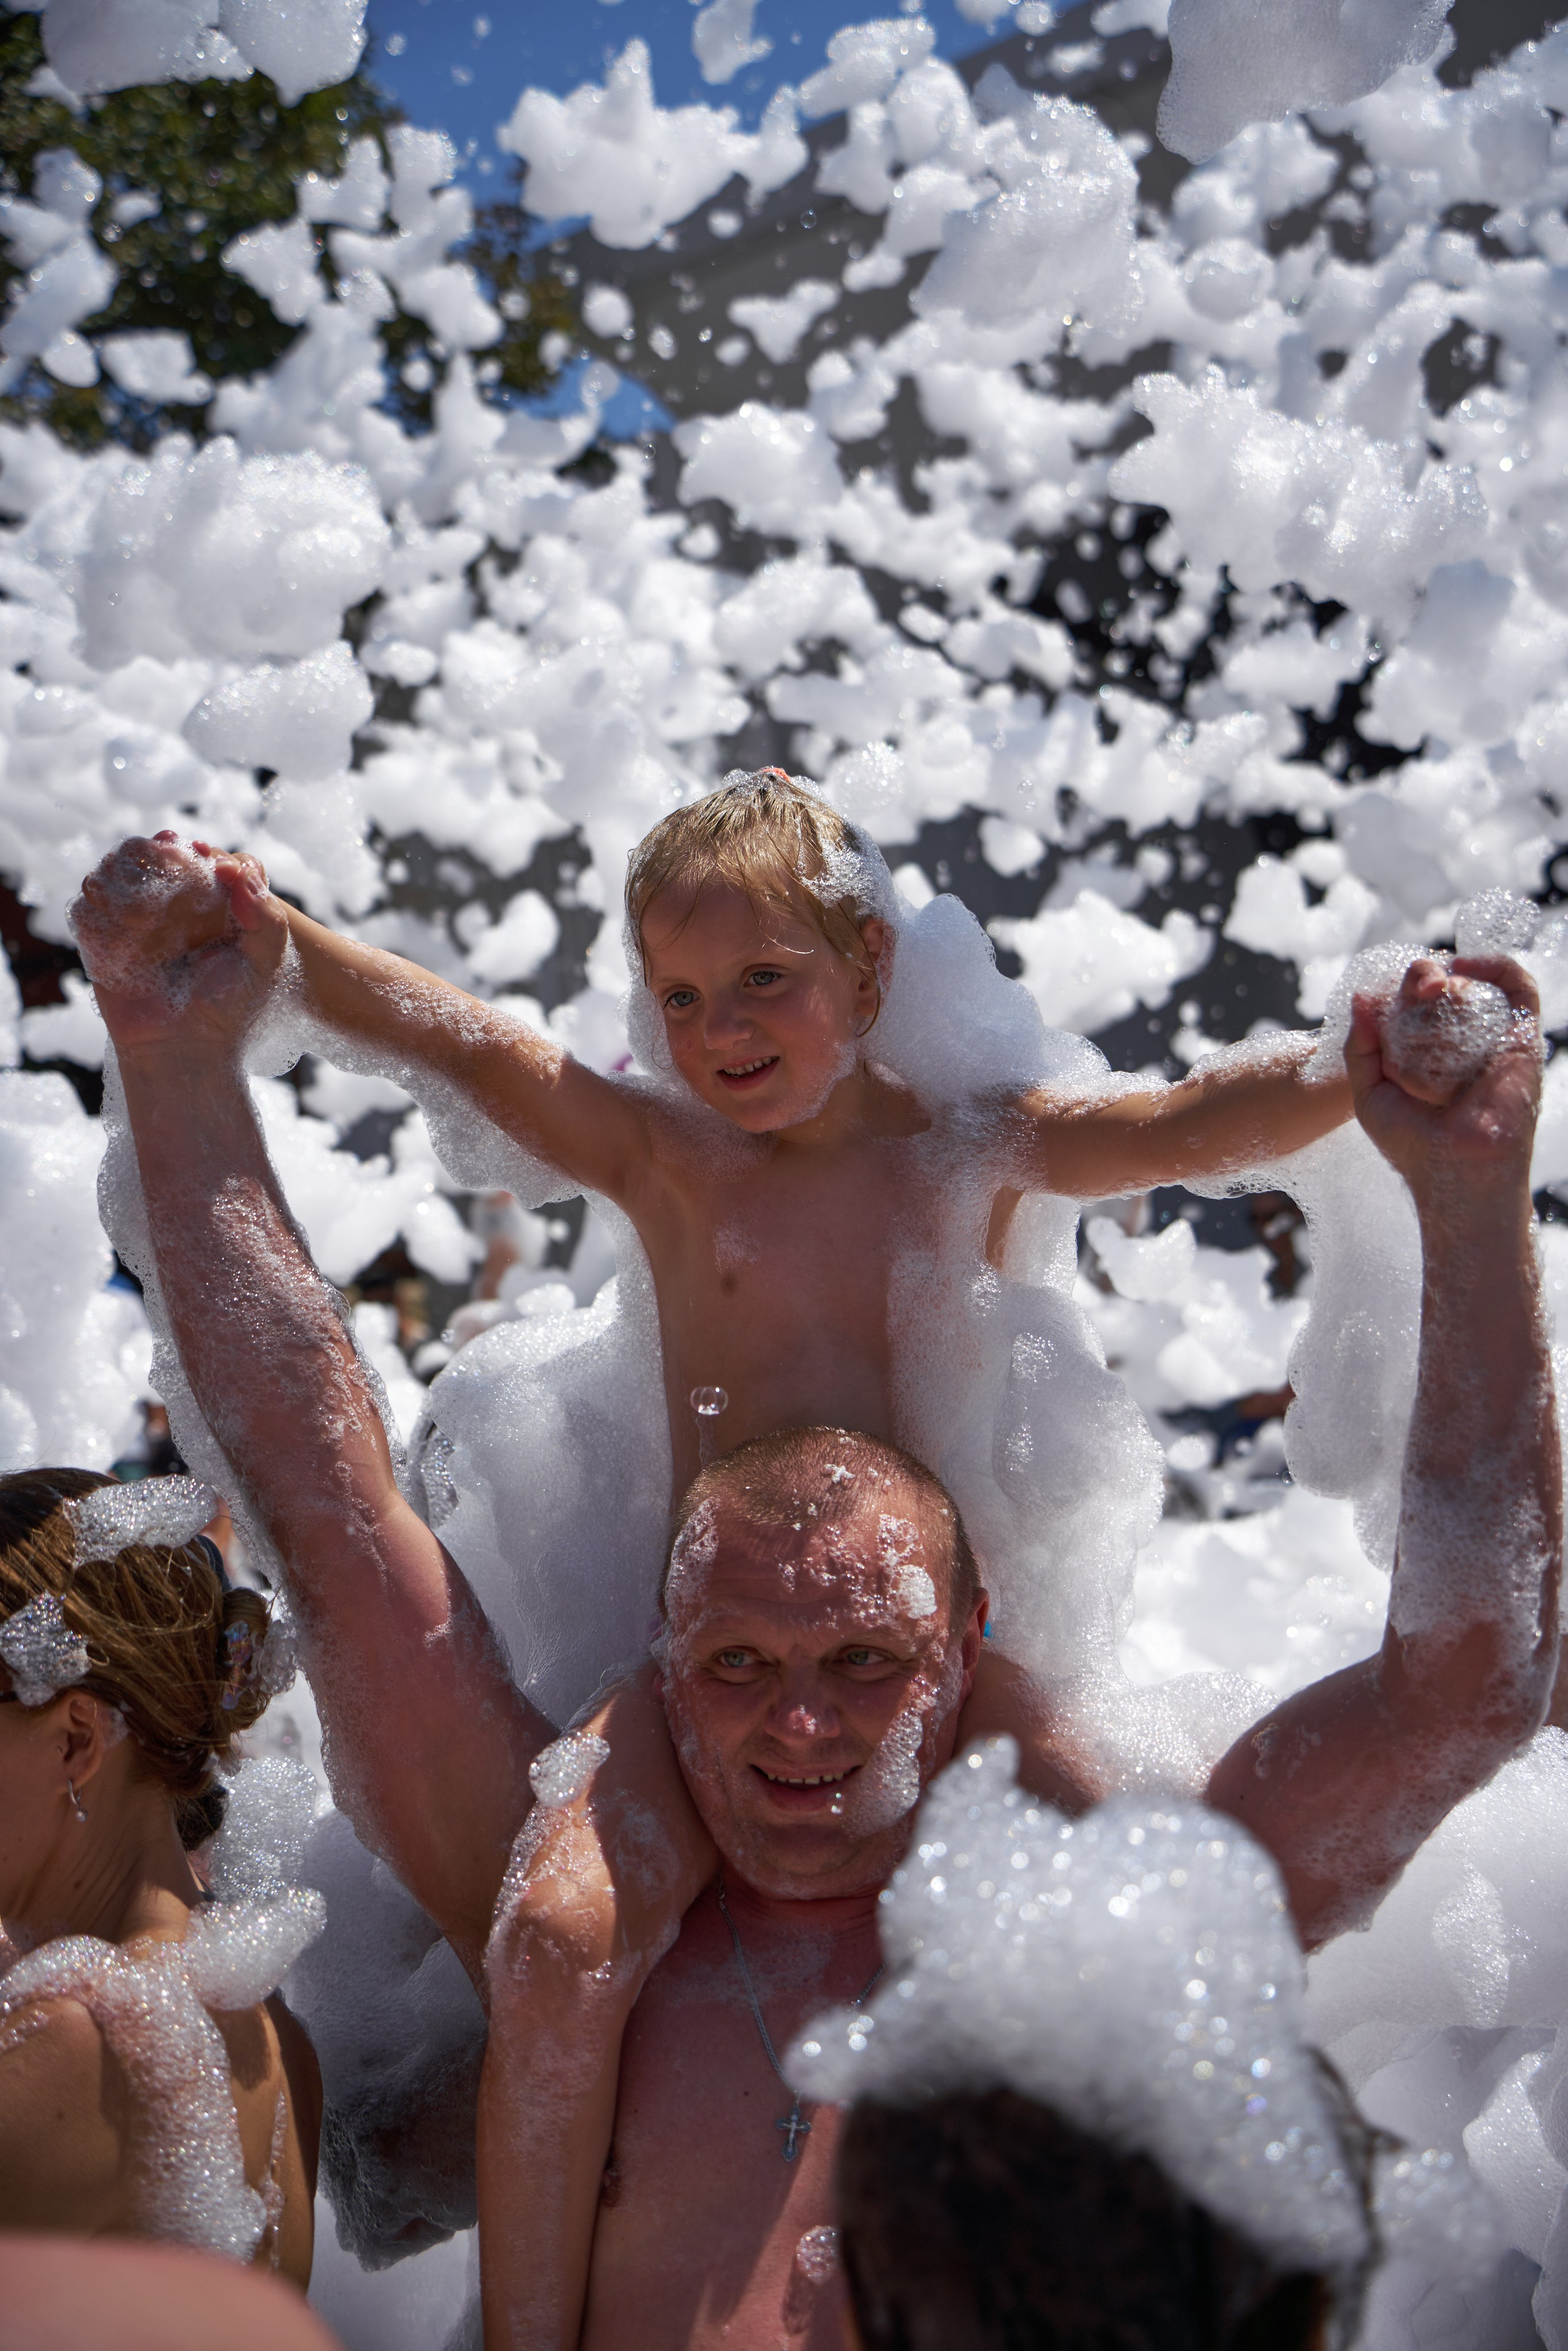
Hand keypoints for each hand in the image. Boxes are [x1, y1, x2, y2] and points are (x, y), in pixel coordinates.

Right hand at [71, 831, 287, 1060]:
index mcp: (208, 905)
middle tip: (170, 858)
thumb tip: (237, 866)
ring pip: (115, 870)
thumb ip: (266, 915)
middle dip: (158, 852)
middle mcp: (168, 907)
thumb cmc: (228, 1009)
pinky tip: (122, 923)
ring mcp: (131, 920)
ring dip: (125, 872)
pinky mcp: (100, 940)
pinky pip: (86, 907)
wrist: (184, 1049)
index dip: (202, 852)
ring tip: (147, 899)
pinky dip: (97, 906)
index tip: (210, 861)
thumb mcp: (263, 961)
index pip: (201, 857)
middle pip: (152, 853)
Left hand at [1347, 955, 1540, 1204]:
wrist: (1455, 1172)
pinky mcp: (1523, 1036)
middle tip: (1411, 987)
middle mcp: (1462, 1043)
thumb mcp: (1370, 1093)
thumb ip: (1360, 1047)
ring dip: (1449, 973)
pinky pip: (1518, 985)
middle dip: (1420, 976)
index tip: (1379, 996)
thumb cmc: (1413, 1145)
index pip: (1414, 1003)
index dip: (1397, 990)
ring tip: (1429, 987)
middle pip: (1444, 987)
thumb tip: (1361, 997)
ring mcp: (1493, 1038)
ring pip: (1475, 982)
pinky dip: (1494, 964)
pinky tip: (1462, 968)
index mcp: (1428, 1054)